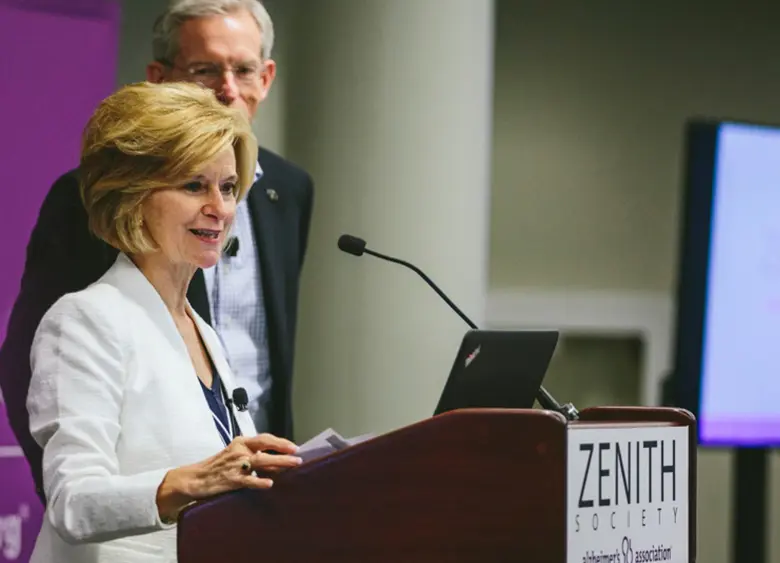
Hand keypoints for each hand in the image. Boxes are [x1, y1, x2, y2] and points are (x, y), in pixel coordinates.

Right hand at [156, 433, 301, 521]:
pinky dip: (259, 482)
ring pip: (261, 461)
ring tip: (294, 464)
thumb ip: (254, 457)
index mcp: (240, 442)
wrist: (194, 478)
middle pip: (265, 446)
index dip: (280, 441)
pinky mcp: (230, 479)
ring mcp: (235, 465)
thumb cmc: (217, 467)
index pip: (264, 438)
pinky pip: (248, 480)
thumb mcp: (235, 456)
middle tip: (298, 454)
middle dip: (284, 449)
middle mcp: (239, 450)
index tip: (294, 446)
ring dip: (279, 462)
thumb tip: (277, 462)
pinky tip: (269, 484)